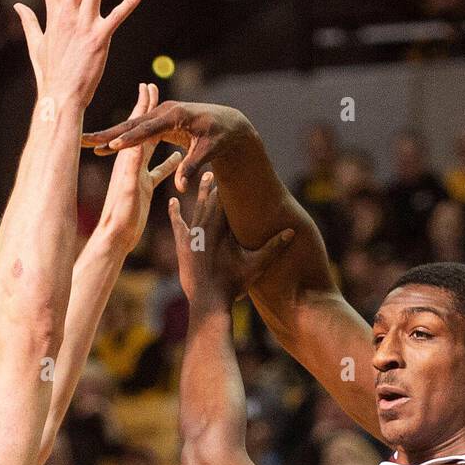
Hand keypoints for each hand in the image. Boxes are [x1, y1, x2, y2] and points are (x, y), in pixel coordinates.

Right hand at [14, 0, 143, 107]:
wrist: (60, 97)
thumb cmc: (50, 75)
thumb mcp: (36, 45)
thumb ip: (29, 22)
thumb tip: (18, 6)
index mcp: (53, 16)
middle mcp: (68, 15)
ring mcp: (84, 25)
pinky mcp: (99, 37)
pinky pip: (117, 15)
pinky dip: (130, 2)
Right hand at [83, 99, 248, 192]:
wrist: (228, 121)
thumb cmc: (220, 135)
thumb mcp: (208, 152)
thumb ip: (191, 167)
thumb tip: (181, 187)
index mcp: (173, 117)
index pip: (146, 131)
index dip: (128, 140)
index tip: (111, 148)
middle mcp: (163, 113)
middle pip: (130, 126)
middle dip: (108, 134)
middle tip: (85, 140)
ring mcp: (160, 117)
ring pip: (130, 127)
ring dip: (109, 135)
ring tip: (88, 141)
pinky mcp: (161, 123)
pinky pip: (138, 132)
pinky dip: (122, 138)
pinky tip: (109, 146)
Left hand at [96, 82, 182, 251]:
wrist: (116, 238)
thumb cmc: (120, 218)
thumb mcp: (127, 191)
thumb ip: (131, 170)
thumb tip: (133, 145)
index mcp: (128, 159)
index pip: (135, 127)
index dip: (142, 107)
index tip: (147, 86)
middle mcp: (131, 162)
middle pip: (139, 130)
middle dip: (145, 109)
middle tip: (150, 87)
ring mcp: (136, 173)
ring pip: (147, 145)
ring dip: (151, 129)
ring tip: (158, 114)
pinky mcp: (143, 186)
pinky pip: (157, 169)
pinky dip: (167, 161)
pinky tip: (177, 156)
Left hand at [168, 172, 293, 305]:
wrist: (208, 300)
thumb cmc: (233, 284)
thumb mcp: (256, 265)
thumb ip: (274, 247)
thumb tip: (293, 231)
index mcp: (224, 227)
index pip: (229, 199)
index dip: (232, 185)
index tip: (237, 168)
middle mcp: (207, 226)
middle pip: (213, 199)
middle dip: (218, 182)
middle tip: (221, 165)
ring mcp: (193, 234)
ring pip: (197, 207)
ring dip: (200, 192)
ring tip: (205, 176)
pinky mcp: (183, 245)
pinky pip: (178, 224)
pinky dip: (175, 212)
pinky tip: (172, 202)